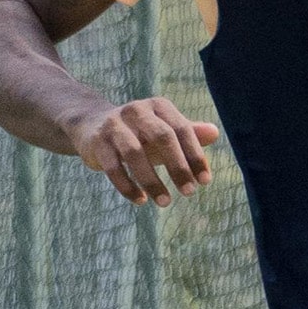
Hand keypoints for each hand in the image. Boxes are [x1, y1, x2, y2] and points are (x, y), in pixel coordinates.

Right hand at [68, 96, 220, 206]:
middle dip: (177, 167)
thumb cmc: (139, 132)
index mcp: (158, 106)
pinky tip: (140, 200)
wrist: (92, 125)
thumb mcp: (164, 131)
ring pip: (134, 153)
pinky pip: (113, 167)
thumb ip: (189, 134)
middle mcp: (136, 110)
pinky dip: (127, 186)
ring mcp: (114, 125)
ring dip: (151, 181)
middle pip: (161, 137)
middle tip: (189, 192)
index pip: (182, 129)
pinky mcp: (97, 142)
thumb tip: (215, 133)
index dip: (195, 155)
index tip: (204, 181)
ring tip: (165, 202)